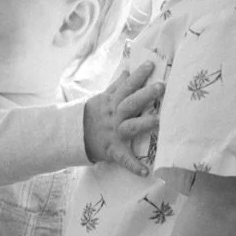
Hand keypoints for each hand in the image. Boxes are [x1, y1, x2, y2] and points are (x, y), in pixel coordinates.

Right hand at [82, 62, 162, 176]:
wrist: (73, 136)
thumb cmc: (93, 115)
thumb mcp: (102, 98)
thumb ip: (117, 86)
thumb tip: (127, 70)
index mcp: (111, 102)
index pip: (126, 86)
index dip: (138, 75)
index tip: (151, 64)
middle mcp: (114, 116)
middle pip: (130, 103)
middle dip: (145, 95)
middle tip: (161, 86)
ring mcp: (113, 133)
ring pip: (130, 126)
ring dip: (144, 123)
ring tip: (160, 120)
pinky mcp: (112, 150)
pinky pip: (123, 158)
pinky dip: (133, 166)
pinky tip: (146, 172)